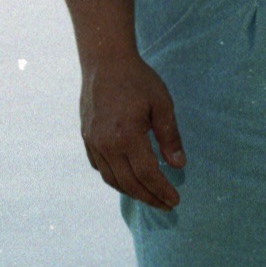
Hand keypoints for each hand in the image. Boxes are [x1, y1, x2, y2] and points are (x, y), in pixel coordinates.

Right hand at [79, 54, 185, 209]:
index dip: (161, 190)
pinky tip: (128, 178)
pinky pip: (100, 167)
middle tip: (166, 205)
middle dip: (149, 197)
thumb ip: (170, 137)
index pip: (147, 174)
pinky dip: (115, 178)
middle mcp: (106, 144)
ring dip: (131, 191)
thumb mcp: (162, 104)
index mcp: (127, 136)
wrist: (105, 62)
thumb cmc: (137, 79)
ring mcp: (93, 142)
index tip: (175, 200)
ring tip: (149, 195)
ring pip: (112, 178)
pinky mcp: (86, 138)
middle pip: (128, 182)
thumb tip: (179, 165)